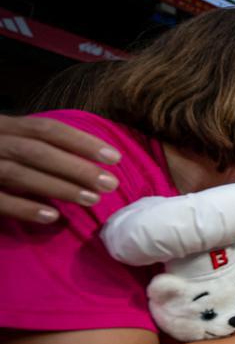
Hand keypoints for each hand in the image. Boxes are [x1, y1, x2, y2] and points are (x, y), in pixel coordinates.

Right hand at [0, 115, 121, 222]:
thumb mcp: (13, 142)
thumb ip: (40, 147)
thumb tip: (90, 164)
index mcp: (5, 127)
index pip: (47, 129)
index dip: (82, 142)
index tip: (114, 157)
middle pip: (37, 152)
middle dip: (77, 168)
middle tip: (110, 183)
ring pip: (19, 174)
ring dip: (60, 187)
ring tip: (92, 199)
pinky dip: (25, 208)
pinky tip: (52, 216)